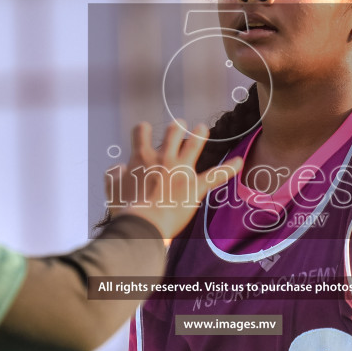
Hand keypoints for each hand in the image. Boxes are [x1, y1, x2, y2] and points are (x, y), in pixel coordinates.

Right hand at [105, 121, 242, 240]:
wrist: (143, 224)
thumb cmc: (125, 209)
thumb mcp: (112, 187)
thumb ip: (114, 173)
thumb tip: (119, 166)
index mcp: (141, 156)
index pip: (142, 131)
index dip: (144, 129)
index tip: (145, 131)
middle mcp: (163, 157)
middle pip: (173, 131)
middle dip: (177, 126)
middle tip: (179, 125)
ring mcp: (181, 170)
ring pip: (194, 143)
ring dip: (199, 134)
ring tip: (203, 128)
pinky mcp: (196, 185)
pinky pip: (217, 174)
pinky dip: (230, 168)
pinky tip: (240, 161)